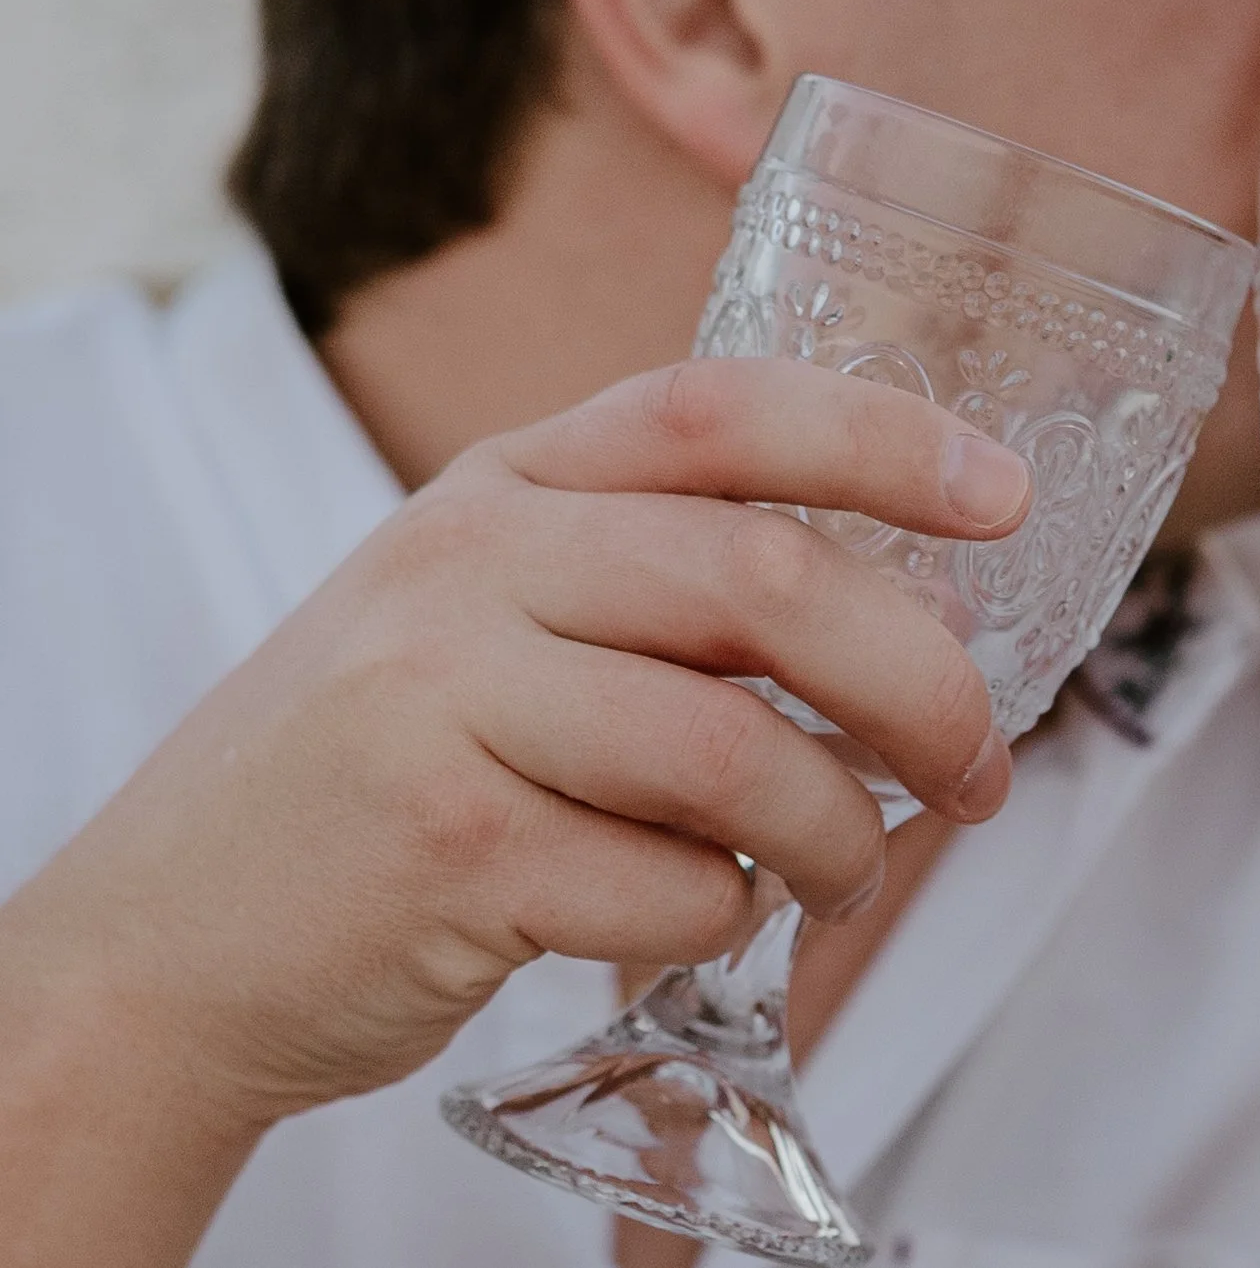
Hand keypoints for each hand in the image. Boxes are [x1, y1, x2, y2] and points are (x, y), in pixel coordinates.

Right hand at [1, 358, 1029, 1131]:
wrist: (169, 937)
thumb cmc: (386, 770)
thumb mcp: (487, 619)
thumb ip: (656, 591)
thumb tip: (912, 634)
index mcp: (503, 486)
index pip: (718, 409)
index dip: (883, 438)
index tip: (1003, 499)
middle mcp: (470, 563)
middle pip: (767, 578)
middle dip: (919, 682)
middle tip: (982, 764)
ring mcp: (443, 698)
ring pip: (735, 751)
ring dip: (837, 831)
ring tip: (847, 871)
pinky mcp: (444, 845)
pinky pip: (670, 886)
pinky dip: (724, 916)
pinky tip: (699, 914)